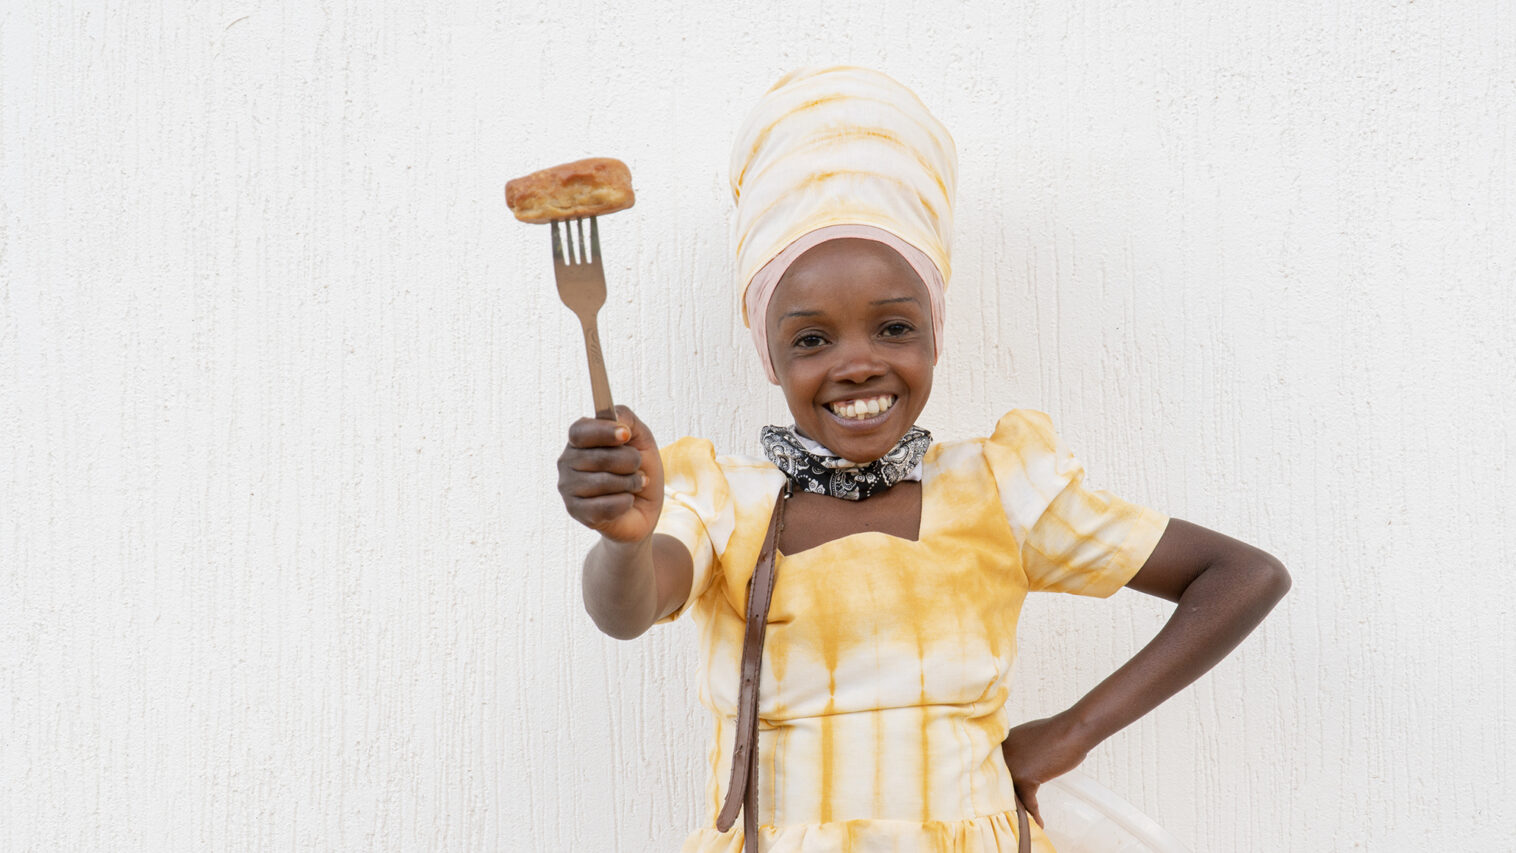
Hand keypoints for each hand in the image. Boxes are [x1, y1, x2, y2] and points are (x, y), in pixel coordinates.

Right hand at [557, 405, 662, 542]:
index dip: (603, 431)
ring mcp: (568, 488)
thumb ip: (627, 419)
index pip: (580, 431)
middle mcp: (567, 462)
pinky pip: (605, 506)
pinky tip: (627, 501)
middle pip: (598, 457)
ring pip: (602, 483)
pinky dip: (624, 503)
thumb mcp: (641, 439)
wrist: (644, 508)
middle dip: (629, 461)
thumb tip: (615, 417)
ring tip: (636, 484)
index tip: (626, 435)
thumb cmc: (638, 470)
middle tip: (638, 466)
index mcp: (579, 440)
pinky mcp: (576, 512)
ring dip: (630, 483)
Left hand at [1000, 714, 1091, 829]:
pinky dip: (1035, 814)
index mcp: (1002, 744)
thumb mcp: (1029, 740)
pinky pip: (1028, 802)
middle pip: (999, 784)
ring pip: (1013, 795)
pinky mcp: (1025, 778)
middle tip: (1015, 815)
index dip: (1001, 786)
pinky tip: (1040, 822)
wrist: (1071, 731)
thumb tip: (1019, 767)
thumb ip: (1019, 752)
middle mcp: (1002, 754)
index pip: (995, 770)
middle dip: (1007, 801)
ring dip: (1020, 811)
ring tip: (1026, 822)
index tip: (1006, 800)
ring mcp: (1012, 766)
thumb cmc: (1056, 734)